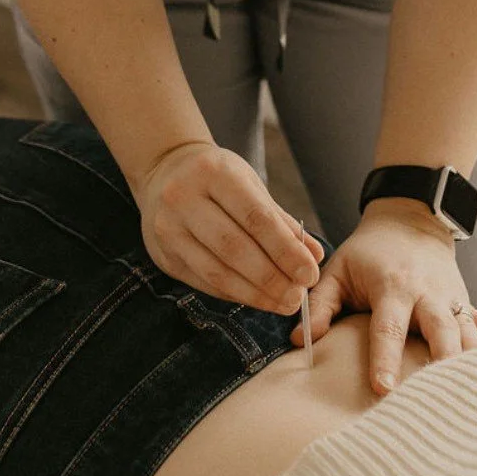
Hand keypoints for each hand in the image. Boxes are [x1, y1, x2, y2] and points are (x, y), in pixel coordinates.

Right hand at [135, 139, 324, 316]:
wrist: (164, 172)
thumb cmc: (218, 178)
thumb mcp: (250, 184)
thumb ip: (281, 221)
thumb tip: (314, 256)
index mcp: (213, 173)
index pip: (255, 218)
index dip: (285, 250)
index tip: (310, 274)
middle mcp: (183, 198)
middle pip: (234, 248)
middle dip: (271, 278)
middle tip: (298, 297)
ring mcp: (168, 229)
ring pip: (216, 272)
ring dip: (254, 294)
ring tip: (283, 303)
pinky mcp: (162, 255)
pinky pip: (203, 282)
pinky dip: (234, 294)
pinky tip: (256, 298)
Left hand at [292, 198, 476, 394]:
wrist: (412, 221)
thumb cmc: (369, 253)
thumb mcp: (338, 269)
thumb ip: (319, 304)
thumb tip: (299, 341)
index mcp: (393, 287)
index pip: (389, 328)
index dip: (386, 359)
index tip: (383, 389)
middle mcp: (428, 294)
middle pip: (442, 331)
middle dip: (442, 364)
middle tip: (438, 398)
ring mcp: (453, 298)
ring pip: (469, 333)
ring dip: (471, 364)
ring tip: (471, 397)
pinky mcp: (467, 304)